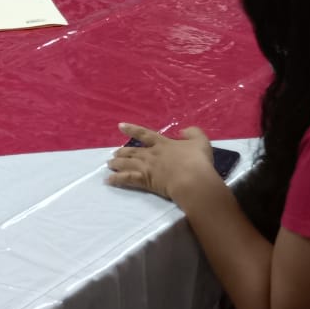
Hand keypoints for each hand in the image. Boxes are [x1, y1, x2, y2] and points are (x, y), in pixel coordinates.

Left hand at [108, 123, 222, 201]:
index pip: (144, 134)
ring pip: (127, 164)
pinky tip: (108, 180)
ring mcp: (147, 168)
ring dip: (117, 163)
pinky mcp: (145, 182)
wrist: (193, 179)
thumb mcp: (200, 140)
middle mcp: (152, 154)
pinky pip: (127, 179)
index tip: (120, 126)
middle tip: (114, 153)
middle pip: (133, 151)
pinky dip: (117, 179)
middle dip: (122, 152)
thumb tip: (183, 130)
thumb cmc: (197, 160)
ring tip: (109, 164)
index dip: (132, 129)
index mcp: (163, 143)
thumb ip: (192, 132)